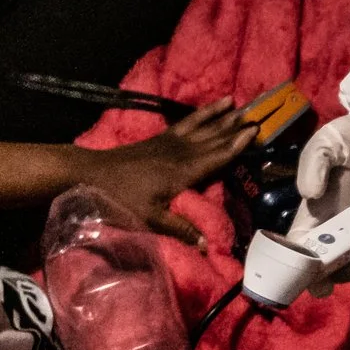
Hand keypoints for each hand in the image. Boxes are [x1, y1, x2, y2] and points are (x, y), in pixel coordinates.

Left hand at [78, 99, 254, 242]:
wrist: (92, 174)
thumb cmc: (121, 198)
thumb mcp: (149, 219)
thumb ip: (179, 229)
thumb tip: (206, 244)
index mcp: (182, 172)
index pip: (216, 157)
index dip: (236, 145)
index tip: (254, 132)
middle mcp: (180, 153)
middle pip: (213, 138)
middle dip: (234, 126)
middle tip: (256, 115)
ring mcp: (169, 143)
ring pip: (201, 127)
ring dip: (220, 116)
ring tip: (237, 104)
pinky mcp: (160, 138)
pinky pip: (186, 123)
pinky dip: (200, 115)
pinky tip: (209, 110)